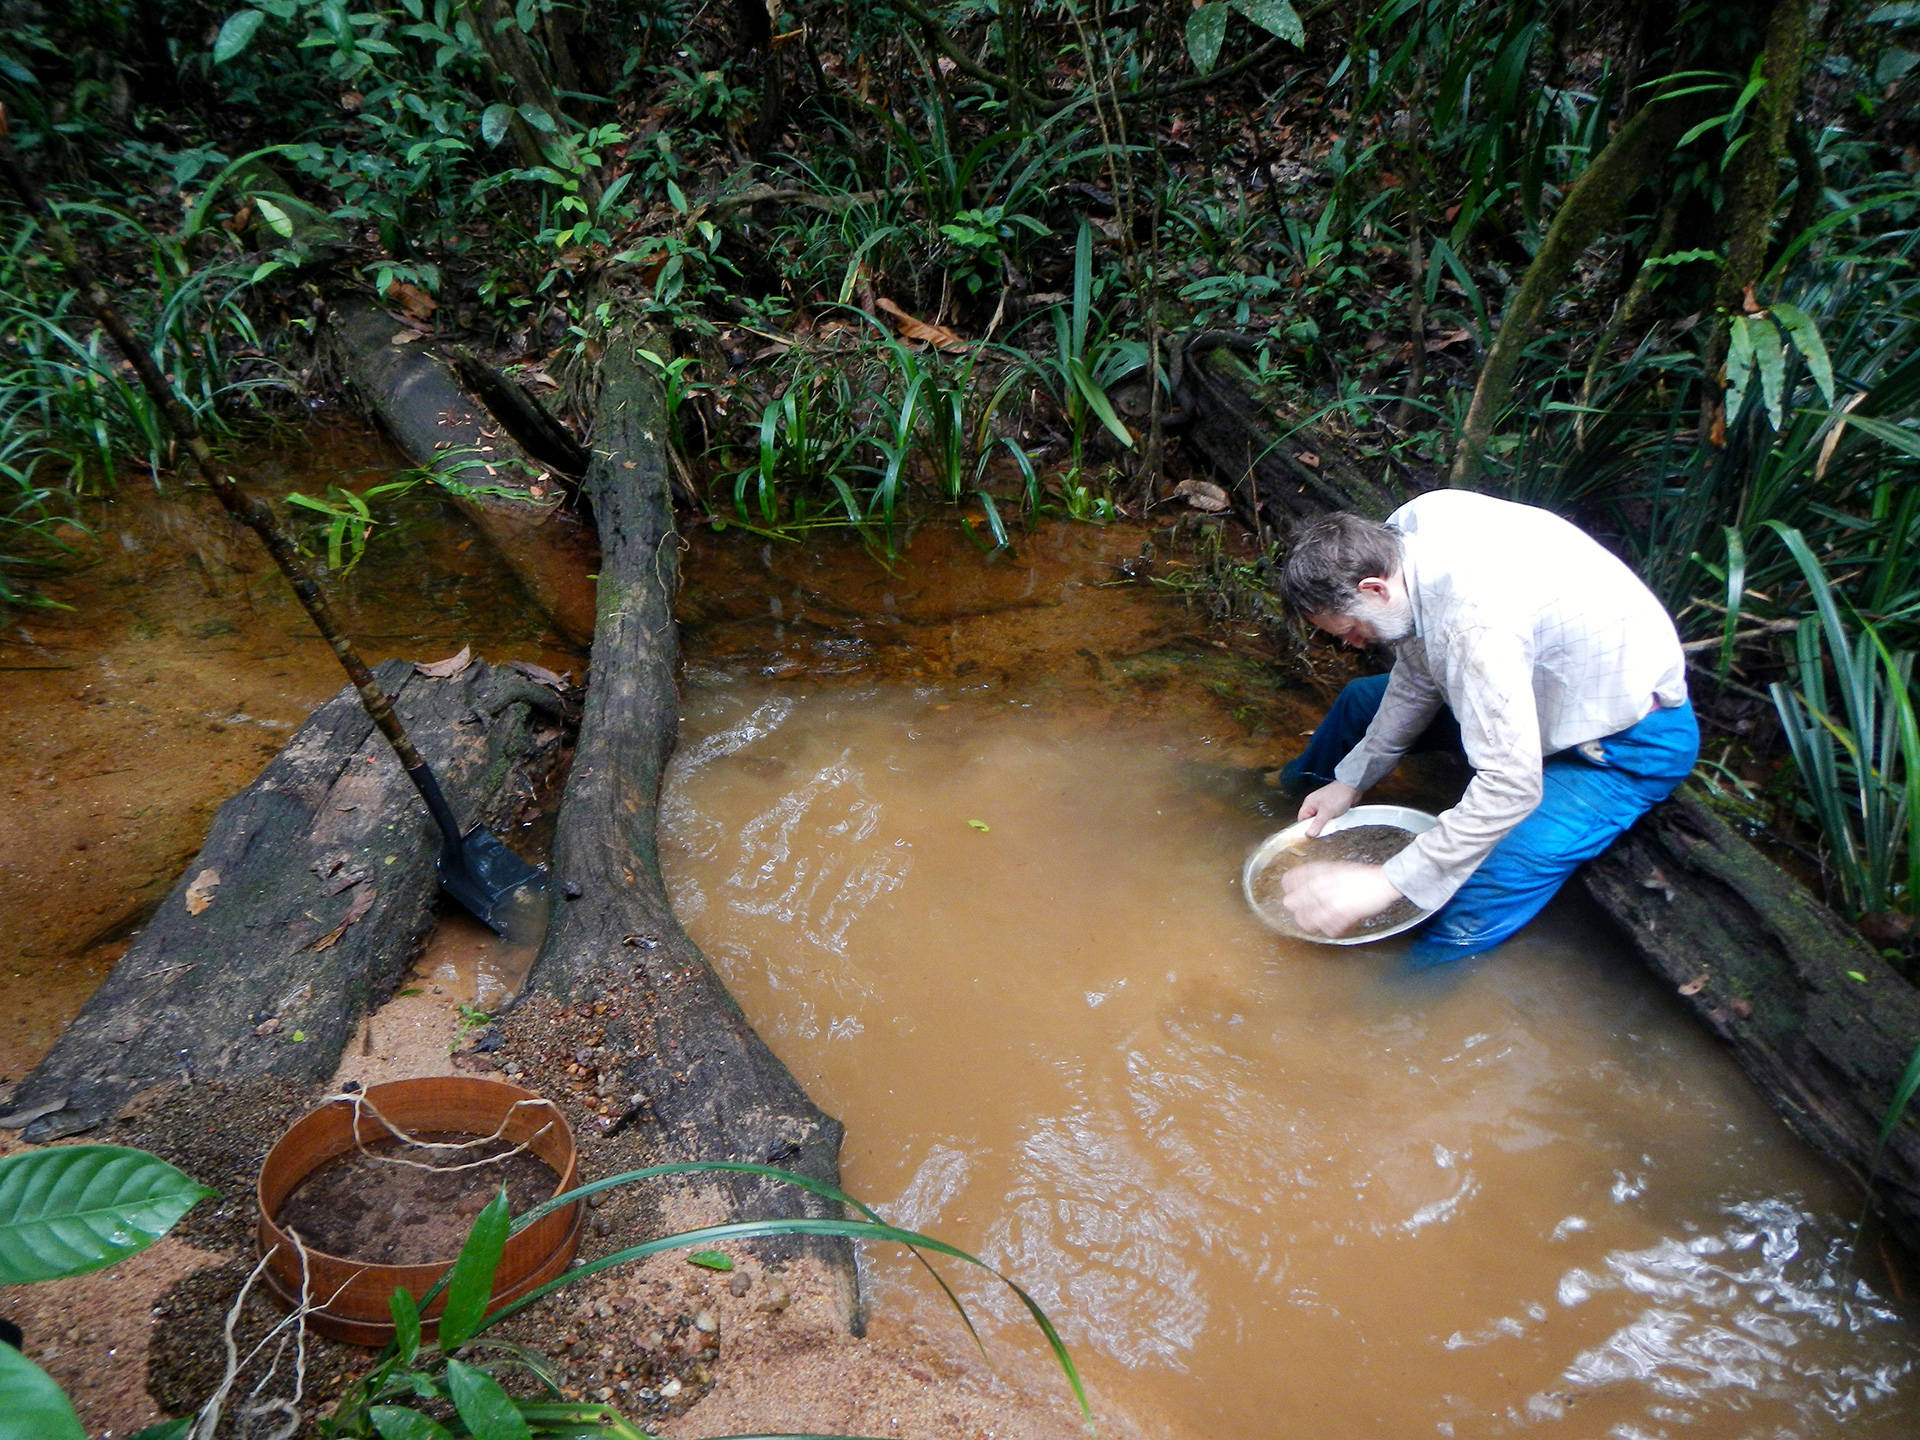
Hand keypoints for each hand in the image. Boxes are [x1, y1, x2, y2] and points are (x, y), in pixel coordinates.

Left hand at [1280, 862, 1404, 937]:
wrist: (1383, 881)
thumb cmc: (1361, 875)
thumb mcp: (1335, 868)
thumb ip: (1318, 876)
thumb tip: (1301, 886)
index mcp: (1319, 872)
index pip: (1290, 879)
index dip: (1288, 888)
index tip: (1290, 892)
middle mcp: (1321, 885)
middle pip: (1292, 902)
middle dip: (1296, 908)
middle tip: (1304, 910)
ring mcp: (1330, 901)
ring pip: (1306, 920)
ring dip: (1310, 923)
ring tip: (1317, 922)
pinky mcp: (1342, 915)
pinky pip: (1327, 929)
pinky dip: (1330, 929)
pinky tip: (1334, 926)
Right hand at [1297, 781, 1359, 836]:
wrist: (1352, 787)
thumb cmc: (1338, 795)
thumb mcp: (1326, 812)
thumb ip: (1317, 824)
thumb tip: (1309, 834)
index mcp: (1309, 803)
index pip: (1301, 819)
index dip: (1305, 828)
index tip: (1310, 836)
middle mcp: (1314, 804)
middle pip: (1311, 821)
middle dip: (1318, 827)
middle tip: (1324, 829)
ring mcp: (1323, 806)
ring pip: (1320, 820)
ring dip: (1326, 824)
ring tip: (1332, 823)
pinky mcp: (1331, 808)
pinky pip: (1328, 818)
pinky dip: (1332, 821)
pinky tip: (1337, 820)